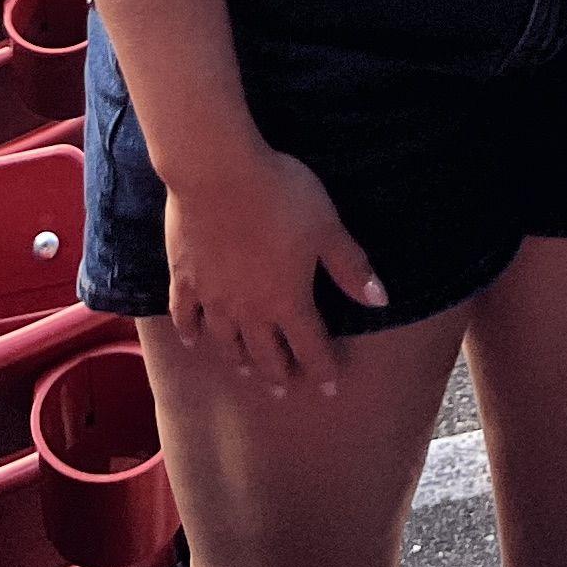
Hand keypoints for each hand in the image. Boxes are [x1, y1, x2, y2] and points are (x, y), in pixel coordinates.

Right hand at [161, 140, 391, 388]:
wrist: (218, 174)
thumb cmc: (280, 197)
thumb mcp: (327, 228)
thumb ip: (351, 268)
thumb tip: (381, 302)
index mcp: (288, 300)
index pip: (310, 346)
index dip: (322, 369)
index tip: (330, 388)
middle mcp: (250, 310)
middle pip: (266, 353)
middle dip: (279, 374)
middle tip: (285, 391)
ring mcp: (213, 298)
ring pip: (226, 341)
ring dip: (239, 360)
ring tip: (246, 372)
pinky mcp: (185, 278)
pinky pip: (185, 314)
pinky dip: (189, 332)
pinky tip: (191, 341)